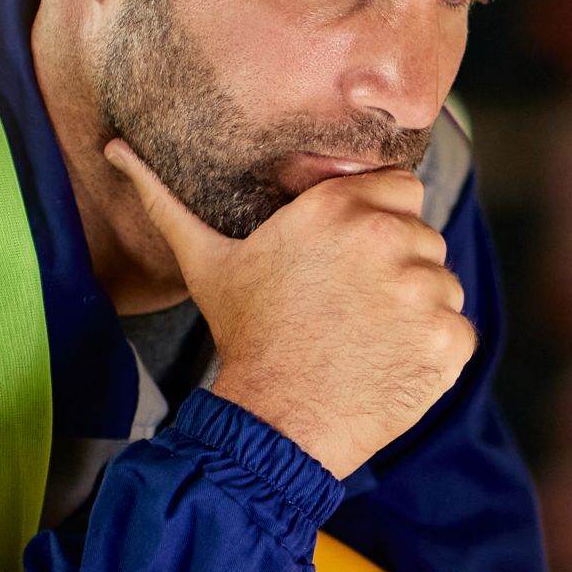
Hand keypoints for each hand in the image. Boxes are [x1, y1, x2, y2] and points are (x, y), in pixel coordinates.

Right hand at [103, 140, 471, 478]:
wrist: (276, 422)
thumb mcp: (206, 262)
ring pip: (442, 283)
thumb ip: (166, 199)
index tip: (353, 257)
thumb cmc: (244, 337)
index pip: (399, 185)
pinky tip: (387, 364)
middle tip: (352, 306)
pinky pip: (457, 330)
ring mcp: (425, 291)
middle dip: (397, 263)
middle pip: (423, 234)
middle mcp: (389, 239)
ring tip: (365, 337)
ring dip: (416, 307)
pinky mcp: (448, 340)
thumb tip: (114, 149)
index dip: (379, 218)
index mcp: (340, 207)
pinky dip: (432, 350)